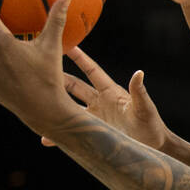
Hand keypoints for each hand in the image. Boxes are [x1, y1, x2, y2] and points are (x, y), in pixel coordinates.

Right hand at [50, 47, 170, 149]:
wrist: (153, 146)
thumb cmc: (152, 125)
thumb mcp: (144, 109)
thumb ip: (139, 92)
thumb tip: (139, 73)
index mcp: (111, 92)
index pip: (91, 70)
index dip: (79, 57)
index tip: (65, 42)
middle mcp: (99, 101)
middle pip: (73, 85)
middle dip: (57, 76)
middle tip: (39, 67)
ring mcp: (94, 115)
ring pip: (68, 106)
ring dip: (54, 103)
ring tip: (35, 100)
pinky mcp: (93, 130)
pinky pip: (73, 129)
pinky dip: (60, 132)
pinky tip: (46, 137)